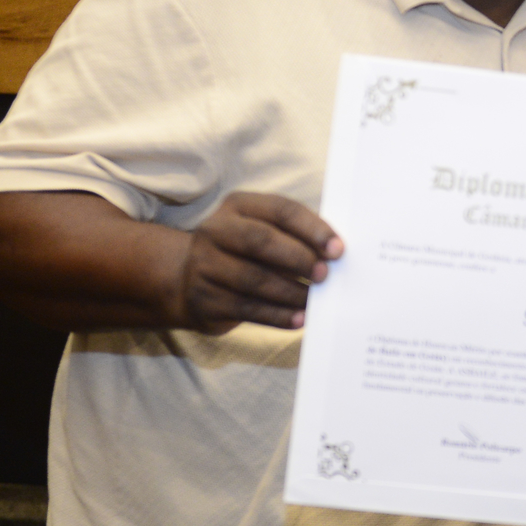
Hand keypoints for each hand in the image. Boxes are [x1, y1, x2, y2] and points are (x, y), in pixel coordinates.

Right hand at [176, 192, 341, 333]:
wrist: (187, 280)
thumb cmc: (243, 253)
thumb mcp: (261, 232)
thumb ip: (294, 237)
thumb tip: (335, 255)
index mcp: (238, 206)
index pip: (281, 210)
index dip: (312, 229)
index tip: (338, 249)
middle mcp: (216, 230)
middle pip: (261, 241)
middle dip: (298, 258)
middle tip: (325, 275)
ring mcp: (204, 265)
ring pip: (254, 279)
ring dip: (291, 292)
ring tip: (315, 301)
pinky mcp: (204, 298)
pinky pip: (247, 309)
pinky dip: (277, 315)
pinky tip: (298, 319)